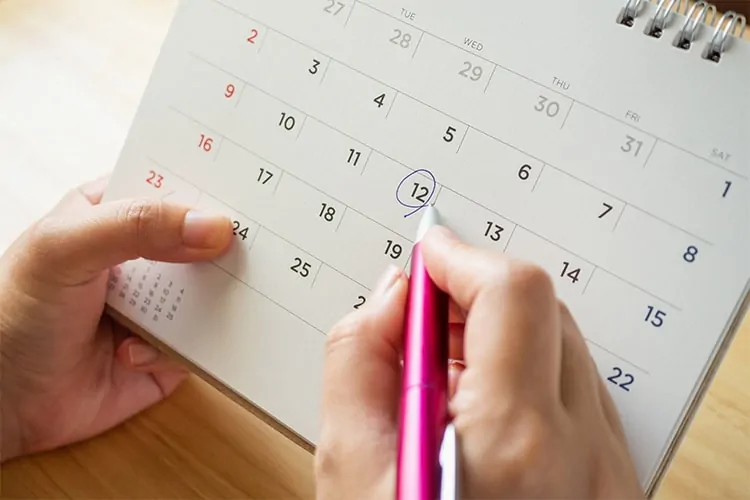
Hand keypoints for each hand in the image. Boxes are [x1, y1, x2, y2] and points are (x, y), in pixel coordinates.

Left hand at [0, 175, 232, 461]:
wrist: (1, 403)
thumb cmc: (13, 311)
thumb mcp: (65, 248)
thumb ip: (135, 226)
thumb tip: (213, 226)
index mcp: (116, 214)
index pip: (174, 187)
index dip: (211, 185)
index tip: (251, 188)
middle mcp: (143, 257)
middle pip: (206, 239)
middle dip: (228, 244)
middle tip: (256, 245)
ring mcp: (159, 304)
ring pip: (215, 290)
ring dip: (213, 298)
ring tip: (192, 304)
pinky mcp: (171, 349)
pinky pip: (206, 342)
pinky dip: (182, 347)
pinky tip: (133, 353)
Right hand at [315, 226, 643, 498]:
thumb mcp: (349, 474)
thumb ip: (356, 363)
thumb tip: (390, 298)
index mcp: (514, 442)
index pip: (511, 293)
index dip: (460, 257)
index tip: (426, 256)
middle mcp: (582, 450)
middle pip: (542, 310)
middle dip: (474, 296)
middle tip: (421, 319)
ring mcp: (608, 467)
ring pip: (562, 347)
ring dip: (499, 336)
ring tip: (442, 376)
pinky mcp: (613, 480)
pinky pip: (575, 393)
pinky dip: (525, 376)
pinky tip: (479, 413)